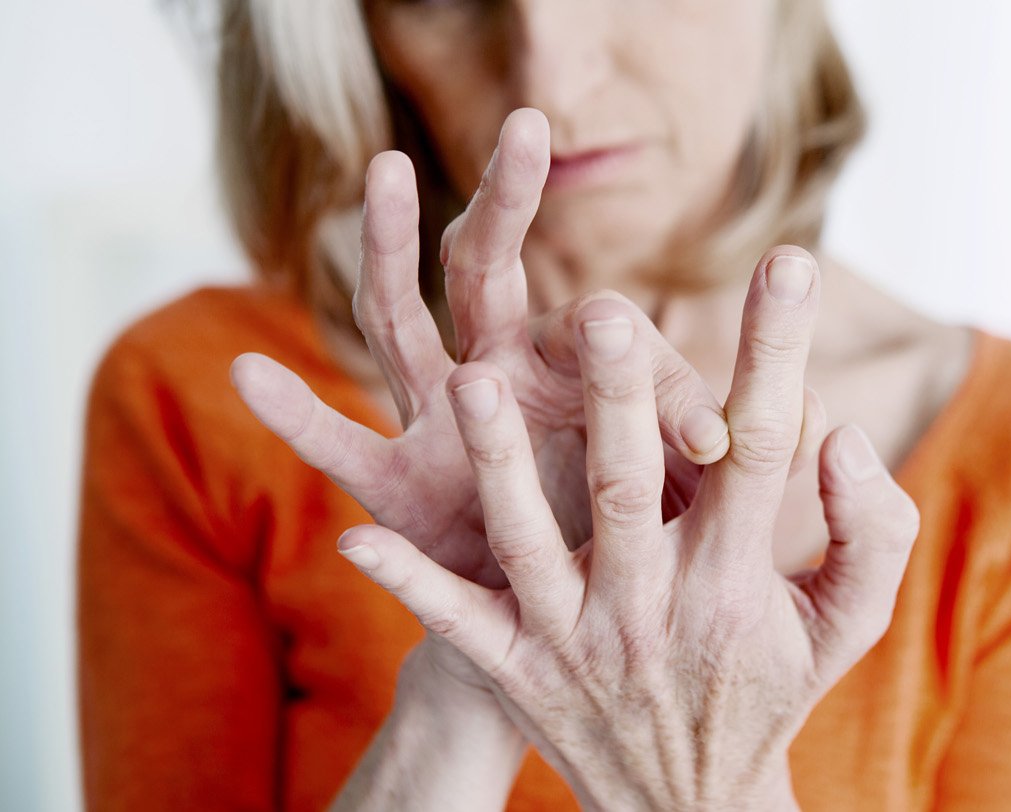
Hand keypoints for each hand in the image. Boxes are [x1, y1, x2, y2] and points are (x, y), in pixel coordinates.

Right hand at [229, 109, 731, 587]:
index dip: (655, 378)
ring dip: (386, 247)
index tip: (709, 443)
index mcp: (574, 369)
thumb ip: (700, 449)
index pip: (604, 326)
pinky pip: (336, 444)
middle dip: (509, 202)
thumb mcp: (675, 493)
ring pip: (401, 319)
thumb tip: (747, 433)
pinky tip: (246, 372)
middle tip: (529, 123)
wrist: (565, 619)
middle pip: (492, 270)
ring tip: (380, 168)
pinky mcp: (394, 484)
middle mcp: (499, 374)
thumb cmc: (630, 540)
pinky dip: (292, 413)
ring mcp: (437, 420)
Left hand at [336, 248, 920, 809]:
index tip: (787, 260)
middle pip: (631, 487)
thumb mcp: (850, 621)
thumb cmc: (772, 684)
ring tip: (469, 384)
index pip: (761, 449)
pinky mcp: (518, 669)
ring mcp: (577, 639)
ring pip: (531, 542)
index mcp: (737, 573)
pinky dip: (409, 584)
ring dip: (498, 466)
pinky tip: (356, 535)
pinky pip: (457, 625)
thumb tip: (841, 436)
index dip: (776, 354)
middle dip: (617, 399)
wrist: (689, 805)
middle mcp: (654, 603)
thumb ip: (870, 528)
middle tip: (600, 313)